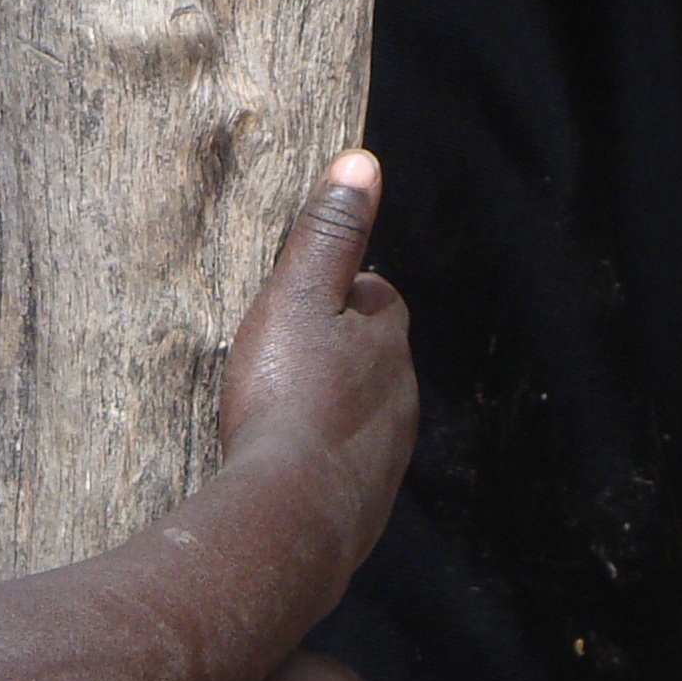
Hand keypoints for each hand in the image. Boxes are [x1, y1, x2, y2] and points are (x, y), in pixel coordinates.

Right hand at [217, 151, 415, 580]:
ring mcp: (387, 460)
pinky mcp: (365, 509)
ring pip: (364, 417)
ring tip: (279, 410)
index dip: (345, 292)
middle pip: (375, 359)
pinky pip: (346, 471)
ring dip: (332, 409)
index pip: (380, 298)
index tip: (307, 295)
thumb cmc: (288, 398)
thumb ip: (328, 232)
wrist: (290, 518)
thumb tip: (362, 161)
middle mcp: (402, 400)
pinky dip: (322, 462)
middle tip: (285, 352)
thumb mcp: (297, 297)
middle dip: (341, 351)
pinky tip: (283, 466)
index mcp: (389, 342)